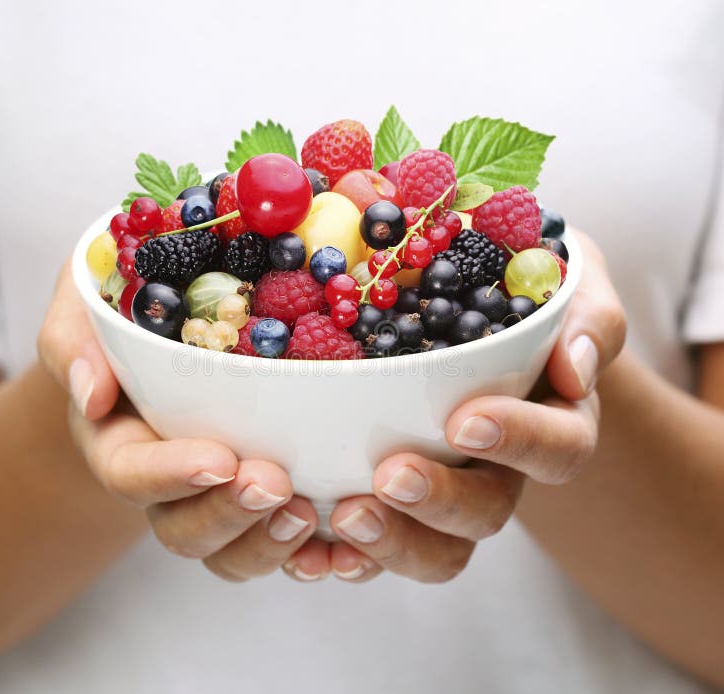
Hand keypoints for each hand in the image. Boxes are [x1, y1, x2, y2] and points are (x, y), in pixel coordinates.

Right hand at [38, 261, 318, 579]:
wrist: (176, 327)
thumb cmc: (128, 308)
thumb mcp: (87, 302)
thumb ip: (73, 338)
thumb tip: (92, 392)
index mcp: (121, 441)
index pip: (131, 475)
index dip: (171, 475)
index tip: (219, 459)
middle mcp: (167, 482)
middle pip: (184, 530)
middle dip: (228, 515)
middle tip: (275, 484)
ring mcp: (216, 497)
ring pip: (232, 553)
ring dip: (268, 544)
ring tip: (307, 514)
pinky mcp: (265, 500)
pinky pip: (282, 547)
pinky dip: (311, 557)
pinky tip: (343, 551)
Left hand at [287, 230, 625, 582]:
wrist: (473, 306)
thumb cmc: (521, 289)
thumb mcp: (568, 280)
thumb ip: (587, 317)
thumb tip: (575, 369)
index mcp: (552, 418)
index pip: (560, 449)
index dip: (520, 442)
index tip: (465, 420)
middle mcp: (504, 467)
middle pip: (489, 510)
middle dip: (441, 500)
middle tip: (390, 477)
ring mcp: (450, 488)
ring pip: (439, 548)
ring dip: (394, 542)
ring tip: (345, 517)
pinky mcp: (399, 501)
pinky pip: (381, 548)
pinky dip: (350, 559)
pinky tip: (315, 553)